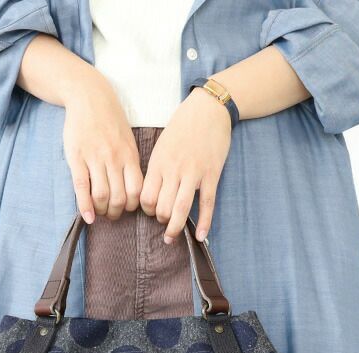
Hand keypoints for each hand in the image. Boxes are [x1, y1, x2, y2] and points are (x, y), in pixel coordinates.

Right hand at [63, 73, 143, 222]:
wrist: (88, 96)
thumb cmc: (110, 120)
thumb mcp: (128, 140)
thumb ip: (130, 164)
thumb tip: (133, 190)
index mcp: (129, 155)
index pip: (137, 191)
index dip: (132, 206)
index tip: (125, 208)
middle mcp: (114, 158)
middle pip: (119, 198)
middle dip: (115, 213)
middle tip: (111, 215)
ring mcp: (95, 158)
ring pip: (101, 195)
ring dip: (101, 211)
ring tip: (99, 212)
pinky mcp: (77, 157)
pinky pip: (82, 187)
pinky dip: (85, 206)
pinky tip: (87, 217)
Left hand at [140, 87, 231, 242]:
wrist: (209, 109)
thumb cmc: (182, 127)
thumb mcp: (161, 146)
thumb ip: (156, 170)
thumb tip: (149, 194)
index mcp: (159, 163)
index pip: (146, 197)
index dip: (146, 210)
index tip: (150, 211)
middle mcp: (174, 170)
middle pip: (162, 207)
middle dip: (160, 220)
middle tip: (163, 222)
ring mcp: (194, 173)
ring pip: (181, 209)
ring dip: (175, 228)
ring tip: (171, 237)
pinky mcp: (211, 175)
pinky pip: (207, 204)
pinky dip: (204, 222)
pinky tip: (201, 236)